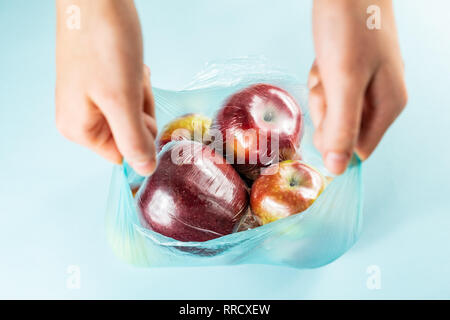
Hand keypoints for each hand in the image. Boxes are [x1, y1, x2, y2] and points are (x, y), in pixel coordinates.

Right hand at [55, 0, 156, 175]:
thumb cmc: (104, 44)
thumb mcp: (122, 99)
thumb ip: (133, 139)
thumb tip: (144, 170)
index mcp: (79, 129)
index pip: (124, 154)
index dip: (139, 134)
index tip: (137, 106)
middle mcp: (82, 118)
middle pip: (131, 133)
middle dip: (140, 107)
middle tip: (132, 82)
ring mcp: (91, 99)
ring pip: (134, 112)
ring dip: (140, 91)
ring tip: (128, 69)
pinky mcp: (102, 83)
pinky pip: (130, 93)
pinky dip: (136, 79)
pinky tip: (128, 63)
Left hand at [309, 0, 406, 173]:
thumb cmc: (349, 28)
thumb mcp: (344, 81)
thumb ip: (342, 127)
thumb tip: (338, 169)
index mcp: (388, 107)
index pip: (355, 150)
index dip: (335, 134)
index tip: (330, 105)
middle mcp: (382, 100)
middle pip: (341, 129)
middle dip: (326, 106)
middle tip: (329, 77)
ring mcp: (368, 85)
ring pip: (332, 108)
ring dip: (322, 88)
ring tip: (329, 62)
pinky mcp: (354, 73)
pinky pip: (330, 89)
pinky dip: (322, 75)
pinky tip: (326, 57)